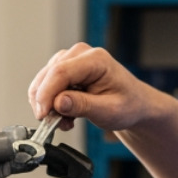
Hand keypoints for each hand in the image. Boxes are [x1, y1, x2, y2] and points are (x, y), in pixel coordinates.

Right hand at [27, 43, 161, 133]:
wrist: (134, 104)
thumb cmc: (128, 105)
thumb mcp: (109, 111)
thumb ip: (83, 106)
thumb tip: (58, 103)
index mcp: (96, 59)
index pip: (60, 72)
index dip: (47, 94)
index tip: (43, 115)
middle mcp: (80, 54)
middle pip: (48, 75)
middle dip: (46, 103)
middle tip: (57, 124)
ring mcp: (70, 60)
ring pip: (43, 81)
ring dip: (49, 105)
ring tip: (67, 121)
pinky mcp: (64, 69)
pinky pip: (46, 85)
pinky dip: (51, 103)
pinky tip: (65, 114)